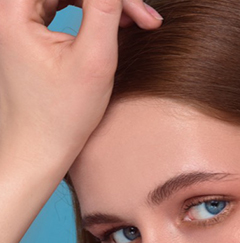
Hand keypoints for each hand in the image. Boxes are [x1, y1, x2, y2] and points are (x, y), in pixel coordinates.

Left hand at [0, 0, 162, 168]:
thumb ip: (106, 10)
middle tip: (145, 17)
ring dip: (102, 3)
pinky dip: (89, 13)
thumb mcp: (93, 60)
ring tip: (135, 22)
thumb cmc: (61, 116)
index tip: (140, 12)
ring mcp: (16, 20)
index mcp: (14, 9)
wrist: (37, 149)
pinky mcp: (26, 31)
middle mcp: (9, 10)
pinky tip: (115, 26)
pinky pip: (61, 6)